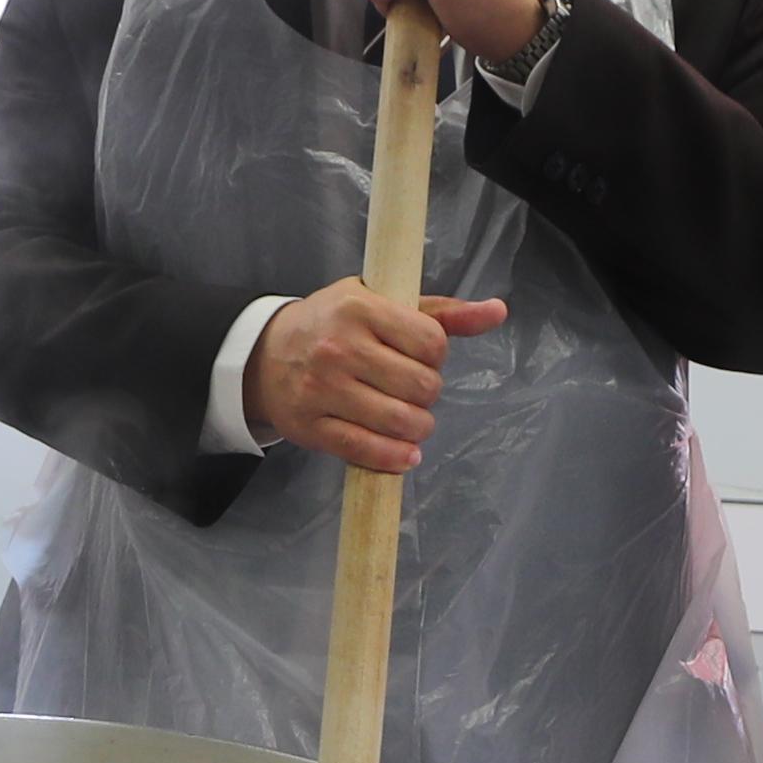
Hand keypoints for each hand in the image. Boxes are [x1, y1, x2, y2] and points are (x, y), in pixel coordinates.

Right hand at [251, 281, 509, 473]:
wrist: (265, 355)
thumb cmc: (334, 324)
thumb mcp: (382, 304)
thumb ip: (442, 312)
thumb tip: (497, 311)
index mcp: (360, 308)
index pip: (431, 343)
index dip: (436, 356)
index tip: (421, 357)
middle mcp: (340, 348)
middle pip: (422, 386)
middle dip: (427, 393)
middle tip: (411, 390)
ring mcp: (323, 390)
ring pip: (400, 422)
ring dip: (416, 428)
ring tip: (409, 420)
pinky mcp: (312, 427)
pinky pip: (367, 451)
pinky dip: (394, 458)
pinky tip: (404, 454)